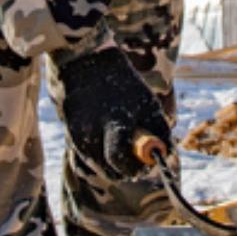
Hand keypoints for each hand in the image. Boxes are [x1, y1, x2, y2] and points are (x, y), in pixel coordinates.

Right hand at [56, 45, 171, 179]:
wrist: (86, 63)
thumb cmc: (124, 84)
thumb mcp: (148, 102)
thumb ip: (159, 130)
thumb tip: (166, 154)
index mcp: (114, 122)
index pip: (120, 161)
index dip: (136, 168)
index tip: (147, 164)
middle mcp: (91, 132)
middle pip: (109, 172)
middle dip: (126, 171)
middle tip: (137, 162)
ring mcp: (77, 135)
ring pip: (98, 168)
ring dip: (113, 165)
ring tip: (124, 147)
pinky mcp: (70, 135)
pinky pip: (86, 159)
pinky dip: (100, 157)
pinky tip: (108, 142)